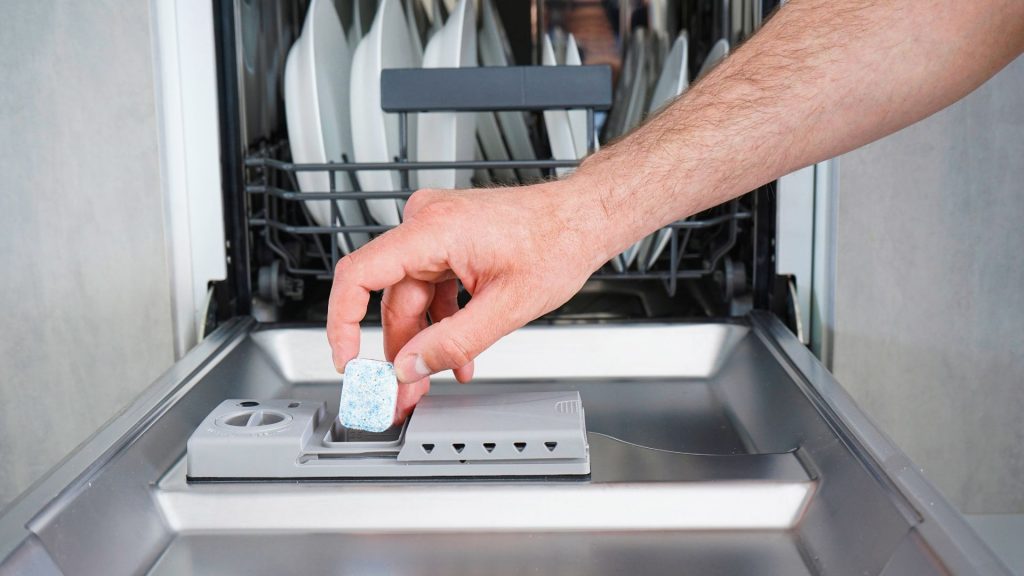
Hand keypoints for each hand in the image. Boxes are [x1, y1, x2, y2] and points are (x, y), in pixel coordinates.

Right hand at [326, 181, 612, 423]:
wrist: (583, 218)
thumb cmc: (558, 241)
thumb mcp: (506, 306)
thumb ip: (453, 342)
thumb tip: (412, 367)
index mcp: (433, 229)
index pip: (359, 275)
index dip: (344, 323)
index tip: (348, 360)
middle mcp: (427, 222)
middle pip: (392, 298)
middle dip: (400, 351)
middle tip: (401, 393)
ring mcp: (437, 229)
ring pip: (413, 297)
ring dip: (425, 341)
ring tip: (436, 378)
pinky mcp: (449, 240)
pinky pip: (431, 287)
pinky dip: (441, 320)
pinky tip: (458, 352)